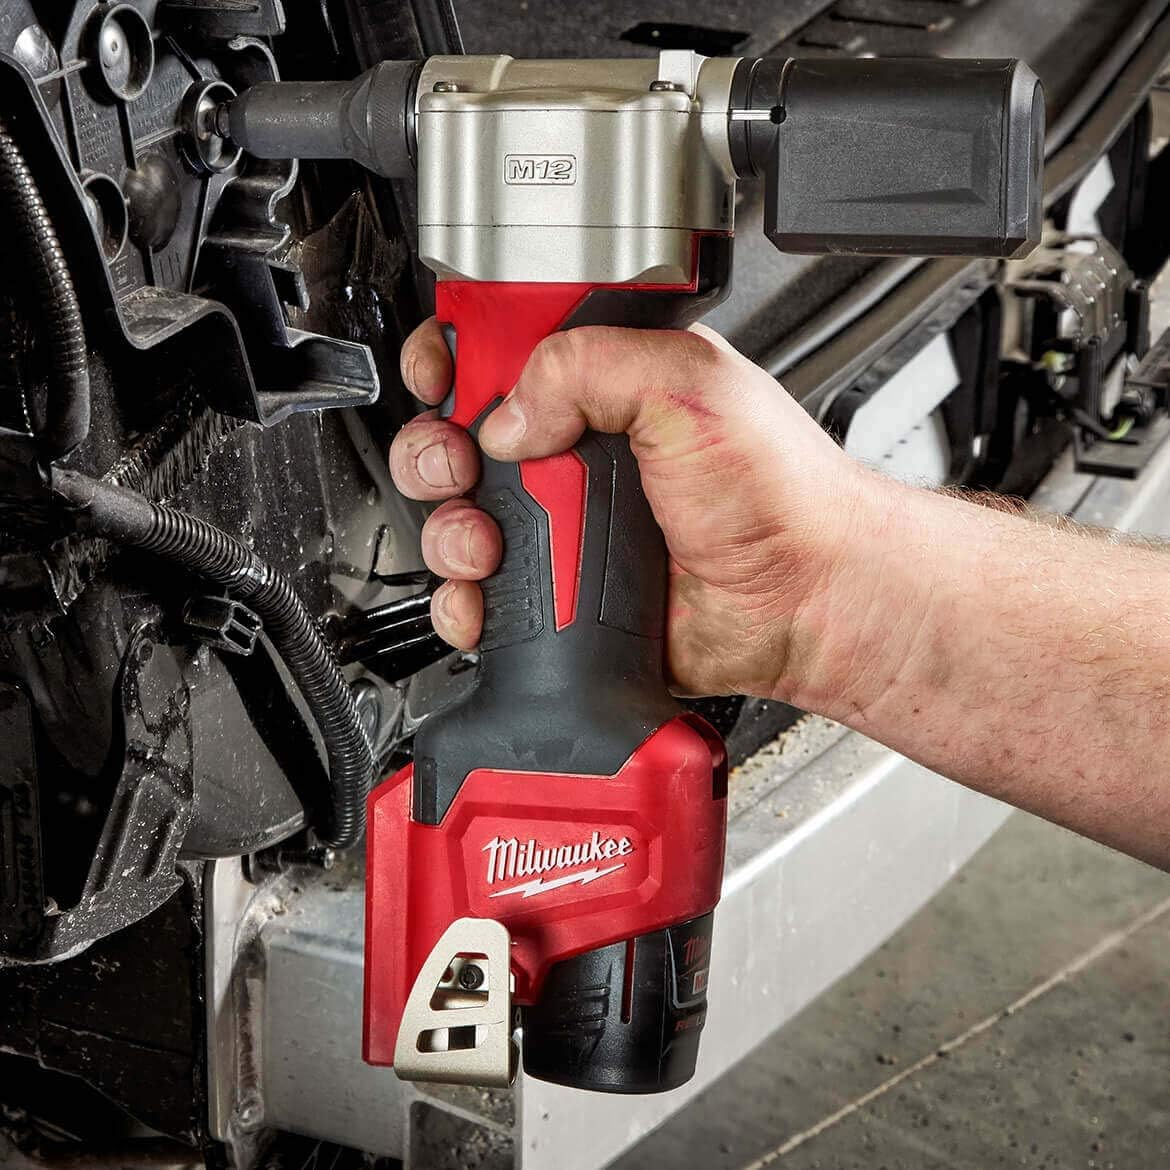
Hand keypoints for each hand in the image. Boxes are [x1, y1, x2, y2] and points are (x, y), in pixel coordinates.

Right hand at [388, 319, 870, 700]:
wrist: (806, 598)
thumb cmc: (779, 491)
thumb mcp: (688, 382)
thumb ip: (588, 365)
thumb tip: (507, 412)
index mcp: (601, 387)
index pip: (498, 354)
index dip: (454, 361)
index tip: (442, 378)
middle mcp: (574, 457)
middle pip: (457, 442)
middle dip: (436, 453)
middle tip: (460, 465)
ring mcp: (564, 530)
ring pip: (457, 525)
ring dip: (451, 532)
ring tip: (489, 540)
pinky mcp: (561, 599)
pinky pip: (482, 602)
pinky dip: (467, 604)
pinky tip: (490, 597)